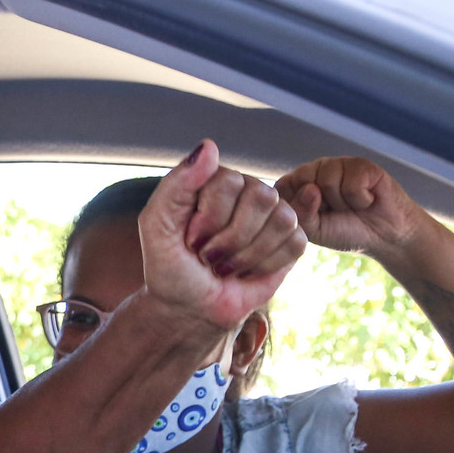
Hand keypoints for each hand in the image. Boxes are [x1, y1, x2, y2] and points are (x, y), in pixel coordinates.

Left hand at [139, 141, 305, 330]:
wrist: (190, 306)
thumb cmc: (170, 265)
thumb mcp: (157, 226)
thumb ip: (177, 184)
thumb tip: (209, 145)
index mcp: (214, 180)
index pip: (229, 182)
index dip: (209, 218)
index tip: (190, 239)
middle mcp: (247, 190)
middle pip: (262, 197)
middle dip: (231, 238)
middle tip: (209, 254)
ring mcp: (272, 214)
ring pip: (282, 220)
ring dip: (247, 255)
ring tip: (226, 264)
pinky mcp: (291, 239)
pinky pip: (296, 242)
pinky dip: (267, 265)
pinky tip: (247, 270)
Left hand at [275, 155, 427, 258]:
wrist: (383, 236)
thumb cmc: (344, 231)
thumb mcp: (313, 230)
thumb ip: (300, 212)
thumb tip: (310, 188)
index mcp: (298, 184)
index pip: (282, 186)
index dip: (297, 206)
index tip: (315, 218)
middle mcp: (316, 169)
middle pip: (303, 177)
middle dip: (320, 204)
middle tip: (336, 211)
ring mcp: (339, 164)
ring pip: (327, 180)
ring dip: (342, 202)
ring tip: (352, 205)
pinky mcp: (362, 164)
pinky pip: (352, 182)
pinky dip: (361, 199)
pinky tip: (368, 199)